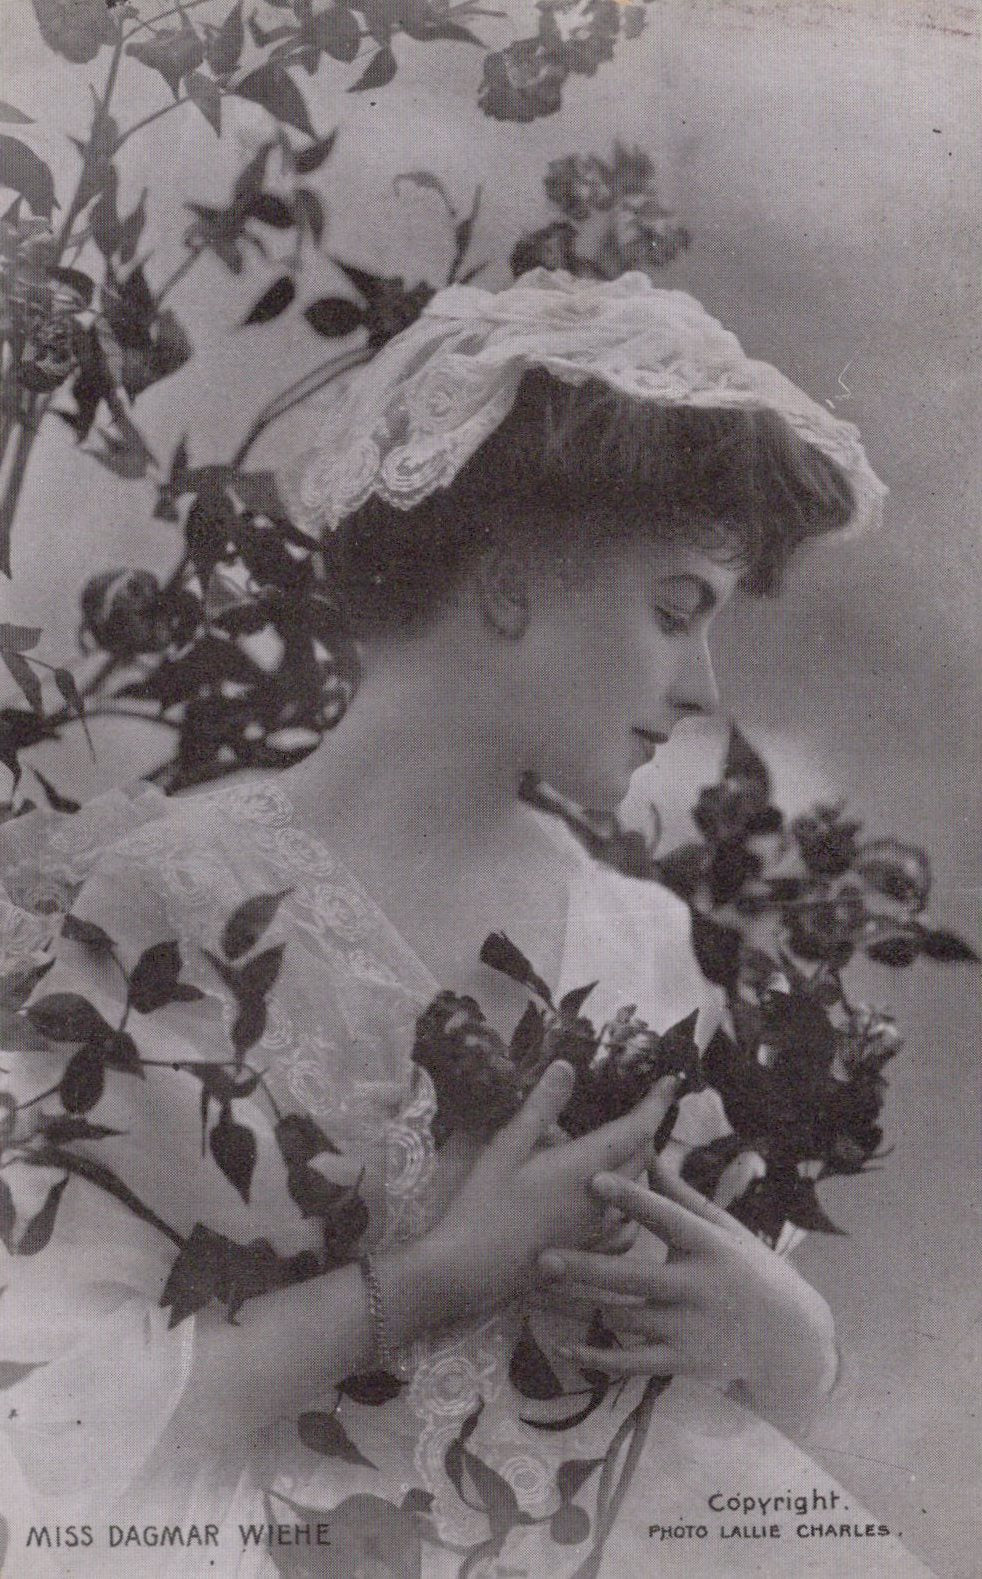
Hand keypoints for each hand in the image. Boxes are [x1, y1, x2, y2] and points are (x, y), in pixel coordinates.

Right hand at [424, 1062, 679, 1319]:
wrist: (470, 1271)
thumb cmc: (484, 1205)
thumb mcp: (506, 1147)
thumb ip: (541, 1107)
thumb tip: (566, 1066)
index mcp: (585, 1168)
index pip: (637, 1130)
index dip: (657, 1103)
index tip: (671, 1080)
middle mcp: (602, 1199)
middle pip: (642, 1158)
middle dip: (645, 1130)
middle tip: (639, 1108)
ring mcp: (597, 1229)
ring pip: (635, 1189)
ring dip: (636, 1164)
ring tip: (621, 1148)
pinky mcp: (587, 1250)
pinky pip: (623, 1222)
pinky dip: (625, 1200)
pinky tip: (605, 1198)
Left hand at [537, 1160, 838, 1434]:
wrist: (789, 1340)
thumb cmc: (750, 1270)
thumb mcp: (725, 1229)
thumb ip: (683, 1196)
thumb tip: (649, 1153)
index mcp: (710, 1247)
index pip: (666, 1218)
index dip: (631, 1199)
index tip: (595, 1178)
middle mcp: (699, 1288)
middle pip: (633, 1277)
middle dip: (587, 1268)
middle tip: (543, 1257)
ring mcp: (690, 1329)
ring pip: (624, 1317)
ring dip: (581, 1304)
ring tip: (540, 1290)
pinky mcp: (682, 1361)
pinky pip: (631, 1362)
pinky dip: (596, 1356)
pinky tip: (564, 1345)